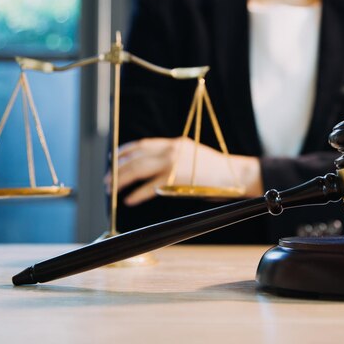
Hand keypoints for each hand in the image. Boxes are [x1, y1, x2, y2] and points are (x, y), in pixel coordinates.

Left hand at [105, 137, 261, 205]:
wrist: (235, 175)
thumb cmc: (216, 170)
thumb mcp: (192, 155)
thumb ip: (174, 158)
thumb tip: (155, 168)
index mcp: (174, 143)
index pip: (142, 144)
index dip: (124, 151)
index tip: (113, 158)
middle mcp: (171, 150)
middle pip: (136, 156)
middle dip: (117, 167)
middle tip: (107, 179)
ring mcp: (173, 163)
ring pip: (138, 169)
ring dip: (121, 179)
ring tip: (112, 188)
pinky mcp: (176, 179)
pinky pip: (150, 187)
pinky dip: (137, 194)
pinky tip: (129, 199)